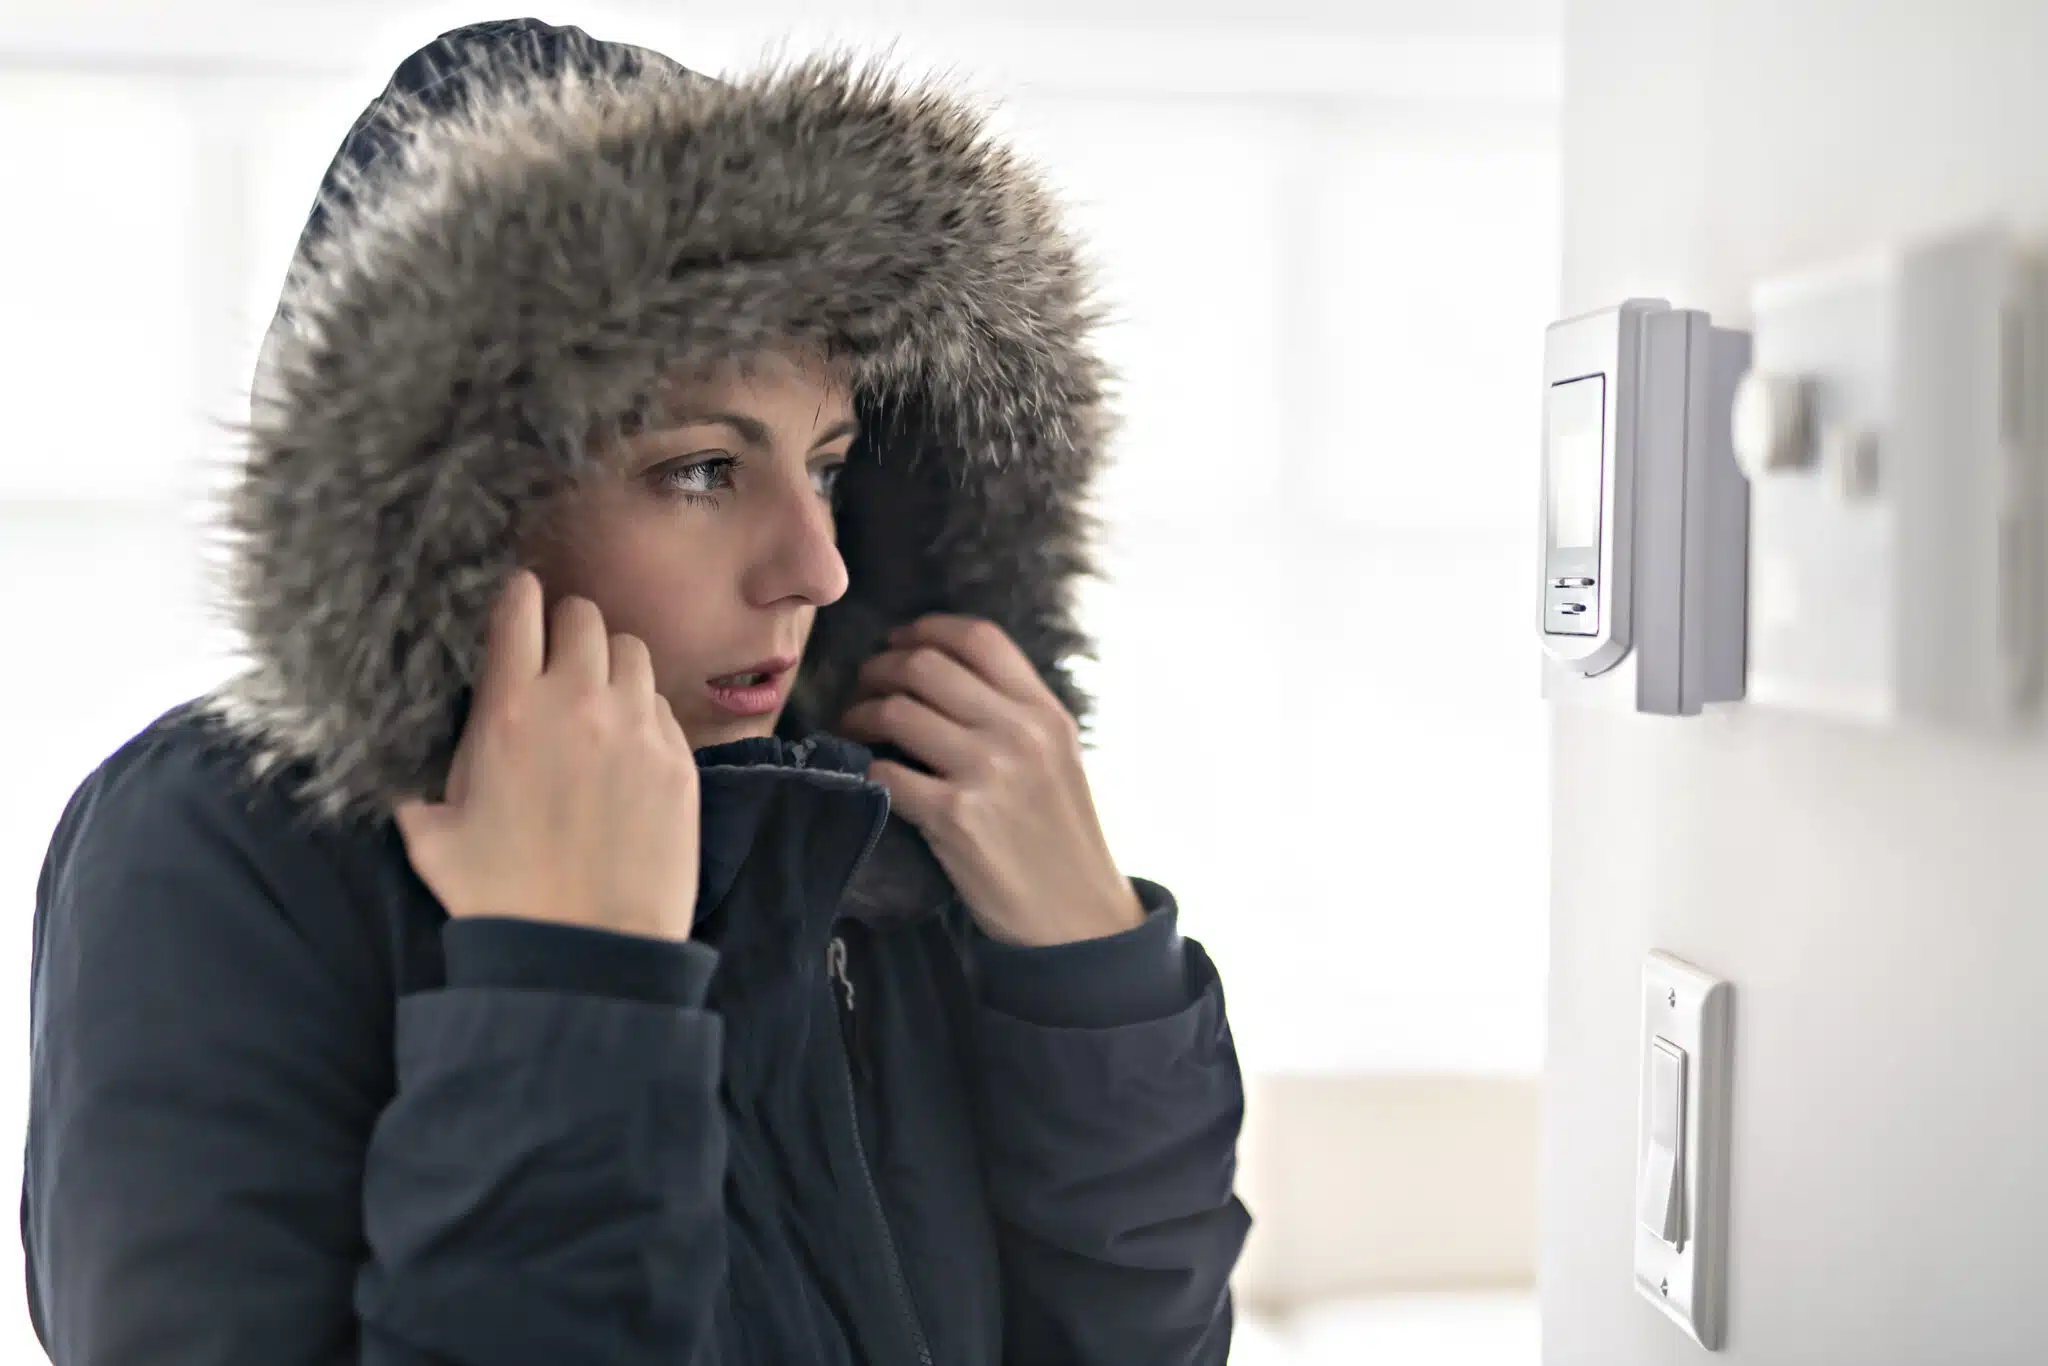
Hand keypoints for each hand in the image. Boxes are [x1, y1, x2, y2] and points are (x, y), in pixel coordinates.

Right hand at [394, 570, 701, 942]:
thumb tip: (397, 778)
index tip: (516, 603)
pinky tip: (628, 747)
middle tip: (558, 657)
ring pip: (632, 650)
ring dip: (611, 664)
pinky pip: (662, 705)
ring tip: (597, 698)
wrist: (587, 948)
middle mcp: (578, 703)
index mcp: (509, 710)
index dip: (516, 598)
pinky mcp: (679, 758)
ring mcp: (635, 727)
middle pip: (583, 614)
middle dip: (567, 627)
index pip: (518, 609)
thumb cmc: (502, 896)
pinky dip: (643, 712)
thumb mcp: (432, 838)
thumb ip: (412, 789)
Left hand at [836, 615, 1144, 947]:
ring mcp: (987, 773)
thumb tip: (946, 677)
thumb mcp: (1058, 759)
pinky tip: (865, 772)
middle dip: (880, 668)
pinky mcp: (954, 817)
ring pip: (896, 710)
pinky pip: (886, 771)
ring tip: (854, 726)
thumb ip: (1015, 715)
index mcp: (1046, 713)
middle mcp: (1019, 733)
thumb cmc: (1061, 840)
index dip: (927, 629)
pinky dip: (865, 766)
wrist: (1077, 918)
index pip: (979, 637)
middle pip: (926, 665)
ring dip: (860, 714)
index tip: (899, 641)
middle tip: (864, 686)